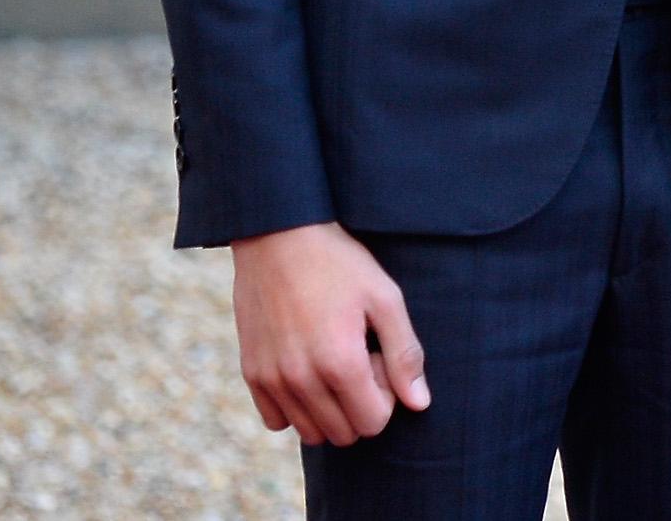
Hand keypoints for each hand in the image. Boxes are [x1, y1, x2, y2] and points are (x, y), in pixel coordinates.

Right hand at [230, 220, 427, 445]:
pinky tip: (307, 370)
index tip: (379, 357)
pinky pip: (277, 421)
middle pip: (343, 434)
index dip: (386, 396)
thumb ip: (405, 354)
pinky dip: (296, 408)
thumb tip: (419, 403)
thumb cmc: (339, 263)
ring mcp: (272, 380)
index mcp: (340, 364)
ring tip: (333, 362)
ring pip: (310, 433)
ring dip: (329, 409)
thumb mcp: (385, 298)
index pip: (373, 423)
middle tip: (359, 358)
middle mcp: (301, 380)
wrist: (278, 236)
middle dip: (360, 404)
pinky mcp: (251, 373)